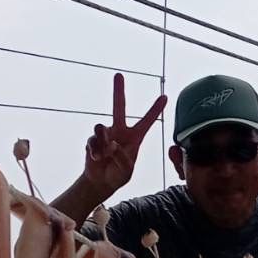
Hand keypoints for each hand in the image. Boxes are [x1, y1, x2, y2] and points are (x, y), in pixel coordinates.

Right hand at [83, 74, 166, 201]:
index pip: (146, 122)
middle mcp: (120, 132)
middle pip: (119, 108)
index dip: (155, 110)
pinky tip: (96, 158)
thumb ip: (122, 158)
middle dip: (118, 91)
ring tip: (104, 153)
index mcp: (134, 138)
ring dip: (102, 139)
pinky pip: (92, 141)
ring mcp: (105, 135)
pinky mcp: (93, 140)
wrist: (101, 182)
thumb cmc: (118, 175)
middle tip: (118, 75)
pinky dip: (95, 150)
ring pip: (101, 127)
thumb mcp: (126, 171)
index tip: (165, 97)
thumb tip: (112, 144)